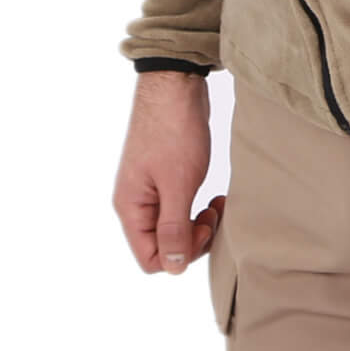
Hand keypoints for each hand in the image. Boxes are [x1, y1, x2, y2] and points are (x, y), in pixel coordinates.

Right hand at [113, 70, 222, 274]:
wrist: (175, 83)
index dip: (180, 254)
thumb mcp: (177, 183)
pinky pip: (180, 207)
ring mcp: (150, 188)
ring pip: (174, 226)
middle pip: (163, 246)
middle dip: (193, 238)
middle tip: (214, 214)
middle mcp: (136, 202)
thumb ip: (173, 228)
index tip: (202, 226)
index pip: (150, 259)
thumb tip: (173, 267)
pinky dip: (198, 207)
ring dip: (198, 223)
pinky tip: (214, 195)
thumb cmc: (174, 130)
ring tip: (218, 204)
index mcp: (131, 207)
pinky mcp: (166, 175)